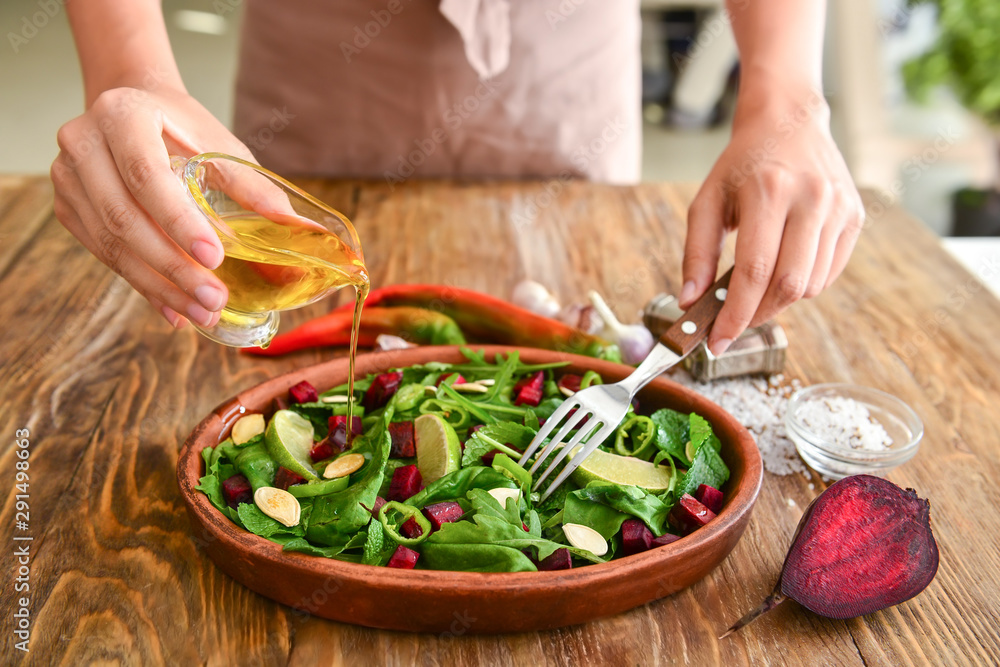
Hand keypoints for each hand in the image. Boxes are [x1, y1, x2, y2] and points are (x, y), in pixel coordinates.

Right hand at [51, 85, 255, 328]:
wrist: (134, 108)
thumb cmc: (183, 127)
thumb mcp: (221, 145)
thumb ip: (254, 187)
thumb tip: (300, 231)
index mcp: (122, 115)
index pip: (147, 175)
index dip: (179, 221)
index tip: (216, 257)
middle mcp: (83, 143)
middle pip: (125, 218)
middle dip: (173, 267)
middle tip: (213, 300)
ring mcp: (68, 178)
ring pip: (111, 245)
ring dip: (160, 286)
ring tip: (203, 313)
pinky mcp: (69, 208)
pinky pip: (105, 255)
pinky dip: (145, 286)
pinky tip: (176, 309)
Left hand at [679, 87, 864, 354]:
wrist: (789, 123)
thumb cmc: (742, 165)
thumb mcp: (707, 201)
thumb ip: (695, 253)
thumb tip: (690, 303)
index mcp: (769, 191)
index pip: (755, 272)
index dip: (736, 314)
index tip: (717, 342)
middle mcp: (811, 199)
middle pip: (788, 285)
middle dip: (757, 315)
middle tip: (733, 324)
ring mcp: (839, 208)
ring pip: (811, 285)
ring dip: (778, 302)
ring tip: (755, 289)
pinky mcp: (854, 217)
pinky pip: (828, 274)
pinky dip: (802, 286)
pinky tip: (781, 270)